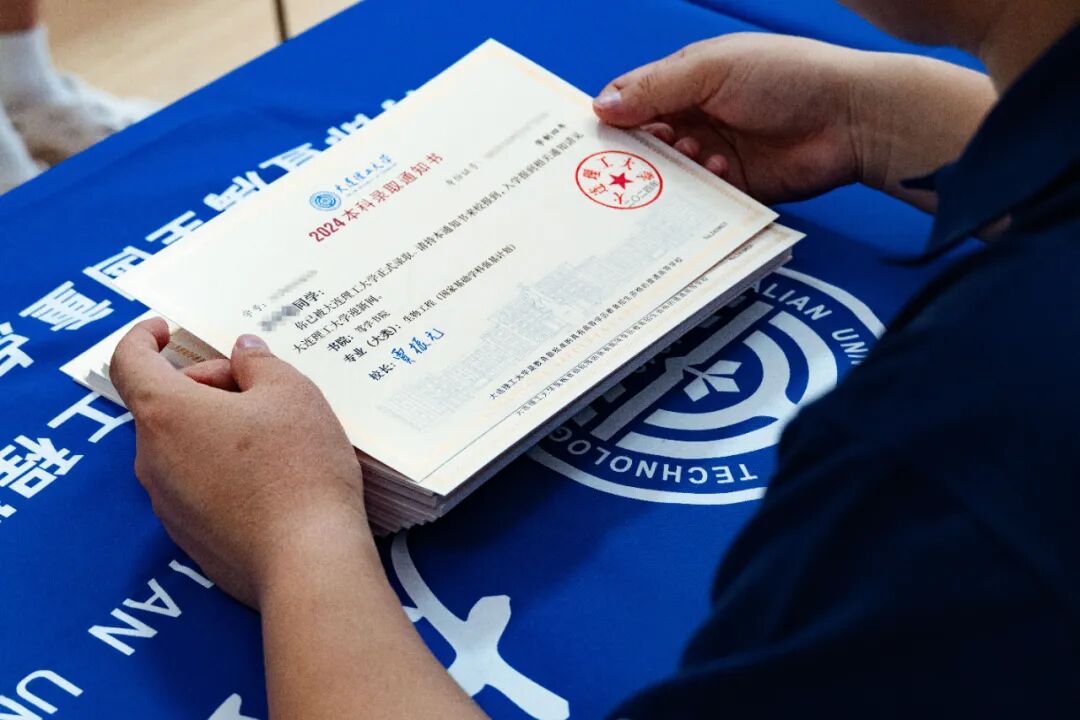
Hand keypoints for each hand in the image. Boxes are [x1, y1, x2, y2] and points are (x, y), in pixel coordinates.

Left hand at [110, 318, 369, 607]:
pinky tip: (269, 478)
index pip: (129, 362)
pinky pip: (194, 486)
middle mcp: (152, 459)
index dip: (141, 338)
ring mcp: (167, 503)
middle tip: (260, 389)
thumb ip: (260, 363)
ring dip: (214, 429)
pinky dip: (220, 469)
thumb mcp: (293, 393)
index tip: (163, 330)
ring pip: (180, 447)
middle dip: (205, 387)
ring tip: (273, 435)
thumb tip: (243, 354)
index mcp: (167, 414)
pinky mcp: (188, 536)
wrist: (307, 560)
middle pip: (164, 405)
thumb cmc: (300, 468)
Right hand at [593, 33, 870, 203]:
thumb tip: (600, 106)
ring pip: (669, 177)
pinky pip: (699, 202)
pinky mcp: (732, 190)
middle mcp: (695, 121)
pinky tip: (717, 172)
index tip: (589, 139)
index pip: (633, 103)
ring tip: (691, 157)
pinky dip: (699, 193)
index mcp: (686, 83)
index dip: (611, 120)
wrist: (851, 117)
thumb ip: (655, 87)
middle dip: (636, 154)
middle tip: (628, 162)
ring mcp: (713, 157)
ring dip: (673, 171)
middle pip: (645, 145)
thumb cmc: (788, 77)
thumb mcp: (713, 69)